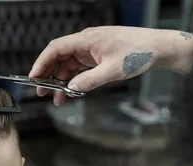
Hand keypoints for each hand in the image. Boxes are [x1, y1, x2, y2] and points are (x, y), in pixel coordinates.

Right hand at [30, 26, 188, 104]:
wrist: (158, 49)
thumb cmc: (139, 52)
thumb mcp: (113, 71)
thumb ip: (90, 81)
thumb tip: (71, 89)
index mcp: (87, 39)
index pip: (56, 48)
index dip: (41, 62)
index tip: (33, 77)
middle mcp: (86, 43)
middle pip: (58, 57)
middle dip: (48, 74)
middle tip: (41, 91)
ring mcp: (91, 50)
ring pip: (68, 65)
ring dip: (60, 80)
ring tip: (56, 98)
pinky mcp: (97, 57)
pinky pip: (78, 69)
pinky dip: (72, 80)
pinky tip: (70, 92)